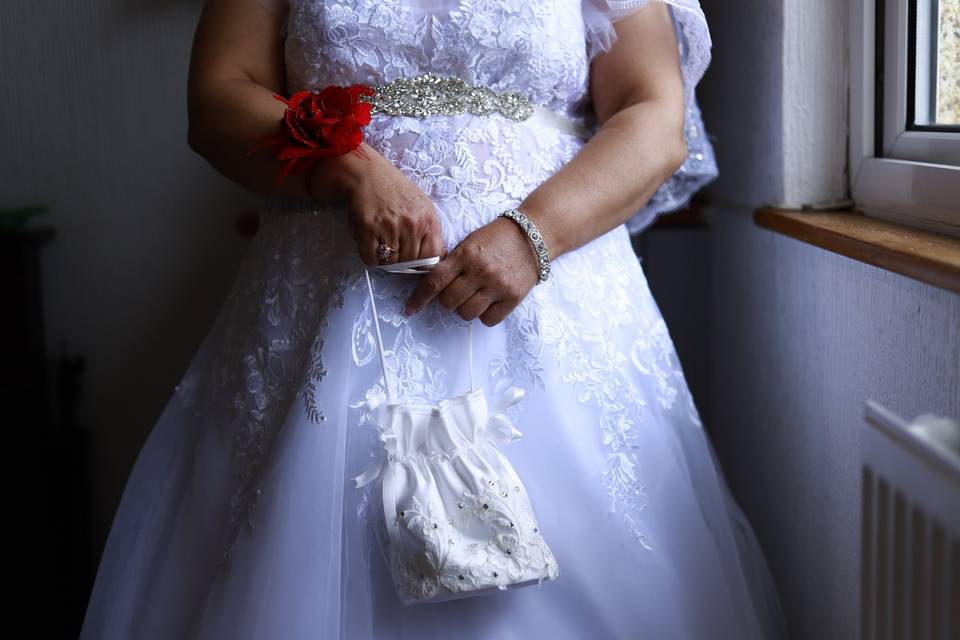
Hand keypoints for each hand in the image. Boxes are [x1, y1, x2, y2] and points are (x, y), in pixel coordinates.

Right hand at [312, 143, 447, 265]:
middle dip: (402, 260)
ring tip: (382, 242)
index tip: (415, 261)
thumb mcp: (423, 207)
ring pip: (391, 262)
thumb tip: (434, 260)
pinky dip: (370, 257)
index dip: (423, 263)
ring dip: (385, 258)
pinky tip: (371, 243)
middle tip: (394, 248)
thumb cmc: (396, 191)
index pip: (433, 257)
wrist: (368, 173)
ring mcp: (390, 227)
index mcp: (428, 220)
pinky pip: (371, 258)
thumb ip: (430, 232)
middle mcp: (411, 225)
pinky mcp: (369, 230)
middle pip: (410, 262)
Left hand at [403, 216, 540, 326]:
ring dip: (465, 308)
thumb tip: (432, 286)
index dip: (419, 298)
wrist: (533, 236)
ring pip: (466, 313)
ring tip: (474, 295)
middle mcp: (480, 271)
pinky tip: (488, 302)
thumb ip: (452, 263)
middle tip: (457, 291)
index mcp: (465, 255)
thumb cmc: (497, 238)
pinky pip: (488, 320)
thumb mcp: (470, 243)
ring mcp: (497, 286)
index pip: (434, 281)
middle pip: (448, 302)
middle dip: (447, 300)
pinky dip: (484, 315)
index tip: (410, 309)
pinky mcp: (512, 298)